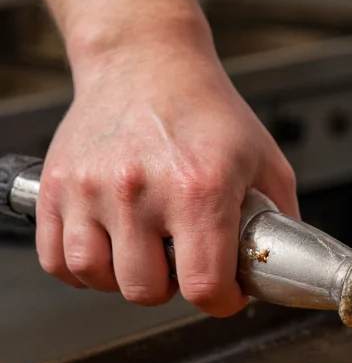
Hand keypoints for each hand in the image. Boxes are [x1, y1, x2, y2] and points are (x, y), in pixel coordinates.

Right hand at [37, 40, 296, 316]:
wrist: (147, 61)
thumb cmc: (207, 109)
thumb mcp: (266, 161)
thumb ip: (281, 219)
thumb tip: (286, 266)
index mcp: (199, 188)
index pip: (204, 286)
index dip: (221, 301)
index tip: (225, 293)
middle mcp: (140, 190)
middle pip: (145, 291)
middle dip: (172, 289)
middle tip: (183, 265)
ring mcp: (92, 187)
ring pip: (95, 277)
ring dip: (123, 279)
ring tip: (145, 256)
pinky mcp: (55, 183)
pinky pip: (55, 258)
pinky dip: (80, 267)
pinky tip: (108, 249)